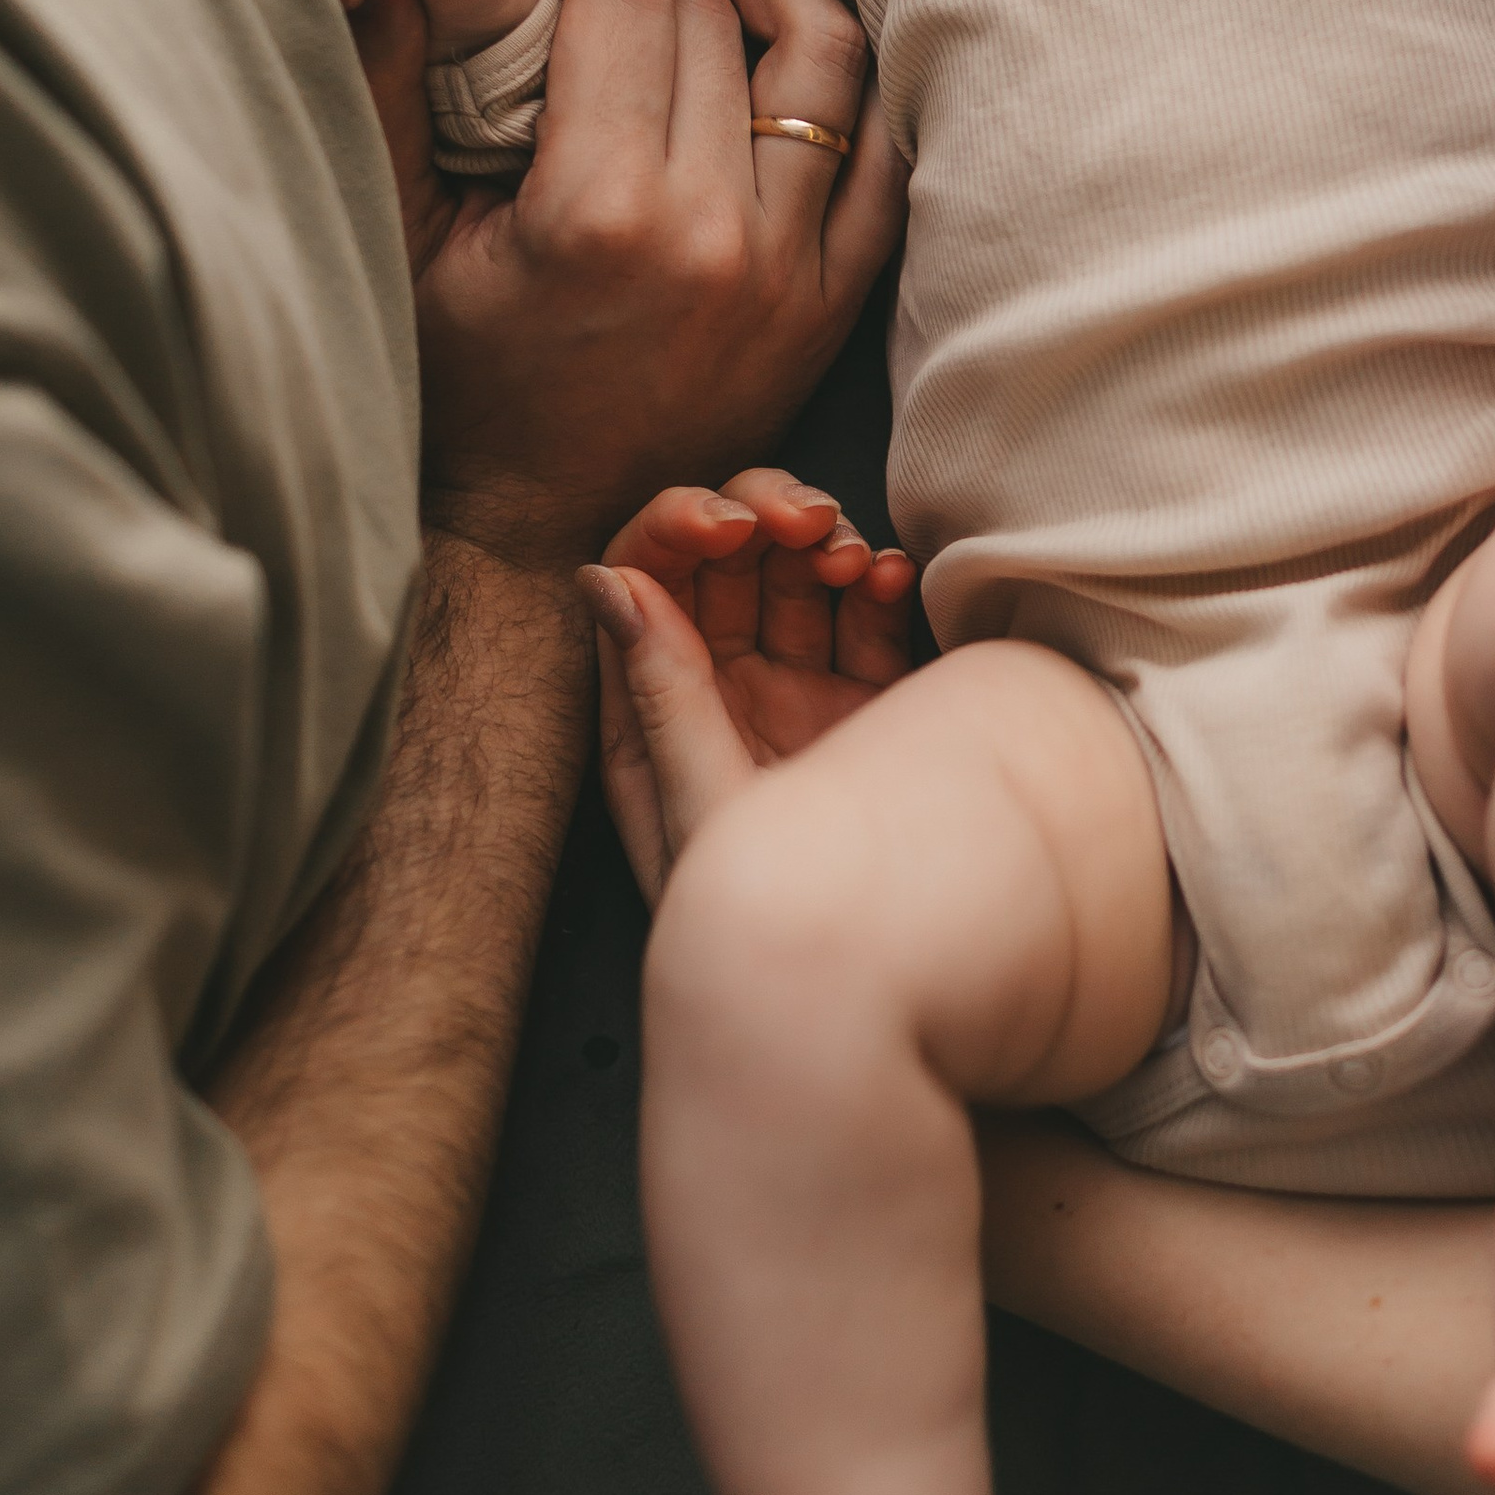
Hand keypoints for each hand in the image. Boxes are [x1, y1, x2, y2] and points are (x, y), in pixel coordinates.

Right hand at [414, 0, 908, 568]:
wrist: (536, 521)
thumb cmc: (455, 372)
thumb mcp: (399, 224)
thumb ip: (388, 70)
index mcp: (599, 210)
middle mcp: (710, 234)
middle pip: (714, 13)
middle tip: (607, 8)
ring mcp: (788, 270)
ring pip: (821, 55)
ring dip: (767, 0)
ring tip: (710, 1)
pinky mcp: (832, 302)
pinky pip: (878, 153)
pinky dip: (841, 92)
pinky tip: (780, 74)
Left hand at [583, 470, 918, 896]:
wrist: (858, 978)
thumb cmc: (754, 918)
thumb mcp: (699, 807)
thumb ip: (661, 691)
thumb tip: (604, 576)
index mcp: (652, 706)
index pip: (646, 578)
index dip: (678, 529)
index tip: (725, 524)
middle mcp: (720, 686)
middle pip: (726, 559)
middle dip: (759, 516)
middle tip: (801, 521)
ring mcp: (798, 687)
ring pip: (799, 573)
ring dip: (822, 540)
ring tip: (851, 561)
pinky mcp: (870, 700)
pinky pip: (869, 615)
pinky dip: (880, 580)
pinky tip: (890, 579)